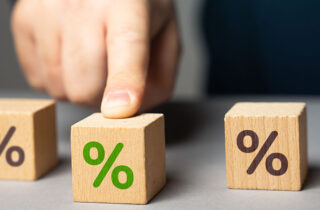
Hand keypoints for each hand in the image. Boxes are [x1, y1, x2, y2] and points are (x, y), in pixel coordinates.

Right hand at [11, 0, 179, 117]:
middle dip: (101, 97)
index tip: (119, 110)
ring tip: (91, 62)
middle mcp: (82, 3)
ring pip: (59, 87)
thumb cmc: (134, 9)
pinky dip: (58, 80)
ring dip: (79, 88)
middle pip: (85, 84)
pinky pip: (38, 81)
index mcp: (126, 4)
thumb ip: (161, 76)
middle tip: (111, 79)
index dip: (124, 81)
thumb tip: (132, 112)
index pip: (126, 45)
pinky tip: (70, 57)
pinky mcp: (23, 22)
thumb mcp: (166, 36)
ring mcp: (46, 11)